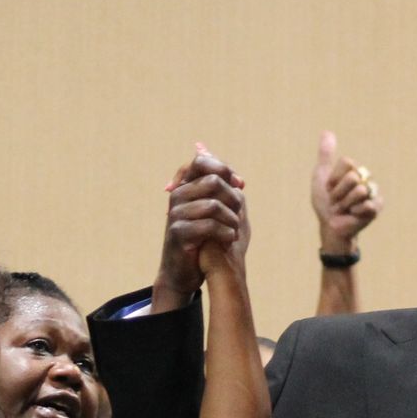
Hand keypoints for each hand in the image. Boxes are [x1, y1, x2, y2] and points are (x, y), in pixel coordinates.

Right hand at [152, 145, 248, 311]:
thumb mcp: (209, 204)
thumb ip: (210, 177)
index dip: (225, 169)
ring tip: (235, 231)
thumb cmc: (202, 237)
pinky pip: (209, 226)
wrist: (184, 271)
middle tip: (239, 214)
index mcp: (185, 185)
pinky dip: (226, 233)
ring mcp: (175, 214)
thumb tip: (201, 146)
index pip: (201, 161)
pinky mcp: (178, 233)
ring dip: (232, 219)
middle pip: (213, 181)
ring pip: (213, 204)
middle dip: (233, 198)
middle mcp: (177, 195)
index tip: (240, 185)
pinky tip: (228, 240)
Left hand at [310, 130, 381, 252]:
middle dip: (338, 192)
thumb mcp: (321, 177)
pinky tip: (354, 215)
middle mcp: (366, 178)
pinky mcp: (377, 207)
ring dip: (345, 203)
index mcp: (354, 170)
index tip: (330, 188)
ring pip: (359, 190)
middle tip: (336, 201)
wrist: (329, 225)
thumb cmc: (325, 203)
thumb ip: (326, 155)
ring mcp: (372, 192)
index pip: (347, 163)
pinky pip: (367, 204)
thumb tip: (327, 131)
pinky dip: (355, 212)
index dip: (333, 178)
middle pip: (352, 176)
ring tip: (344, 208)